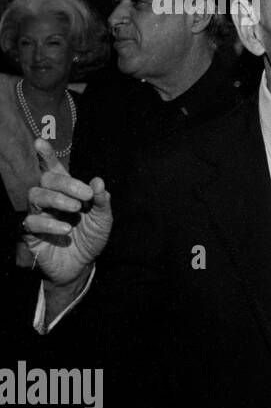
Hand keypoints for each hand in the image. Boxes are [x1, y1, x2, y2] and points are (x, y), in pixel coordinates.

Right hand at [24, 139, 111, 286]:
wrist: (82, 265)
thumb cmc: (90, 237)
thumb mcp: (102, 219)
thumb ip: (101, 201)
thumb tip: (99, 181)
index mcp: (66, 191)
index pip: (53, 169)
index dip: (46, 155)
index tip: (40, 142)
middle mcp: (49, 199)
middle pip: (46, 180)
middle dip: (65, 183)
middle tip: (84, 195)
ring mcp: (38, 214)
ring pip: (35, 196)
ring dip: (56, 199)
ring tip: (75, 209)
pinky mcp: (30, 233)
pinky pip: (31, 222)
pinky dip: (49, 224)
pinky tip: (66, 230)